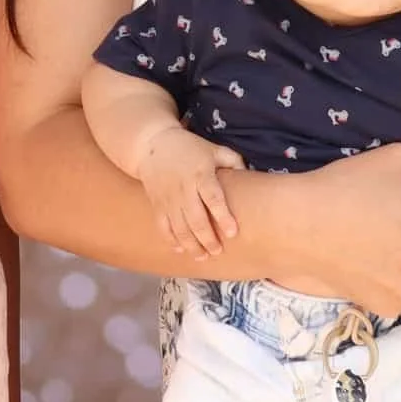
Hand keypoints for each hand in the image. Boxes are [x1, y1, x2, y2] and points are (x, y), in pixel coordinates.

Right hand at [137, 130, 244, 257]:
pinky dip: (171, 240)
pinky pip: (163, 226)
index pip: (213, 198)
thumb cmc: (188, 148)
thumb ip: (232, 161)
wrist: (151, 144)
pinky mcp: (157, 204)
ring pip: (179, 227)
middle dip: (207, 239)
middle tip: (218, 251)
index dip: (223, 216)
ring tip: (203, 256)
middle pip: (196, 219)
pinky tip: (181, 249)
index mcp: (201, 174)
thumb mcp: (213, 149)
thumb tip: (249, 175)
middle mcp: (184, 189)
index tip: (232, 233)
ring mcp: (169, 198)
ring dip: (191, 245)